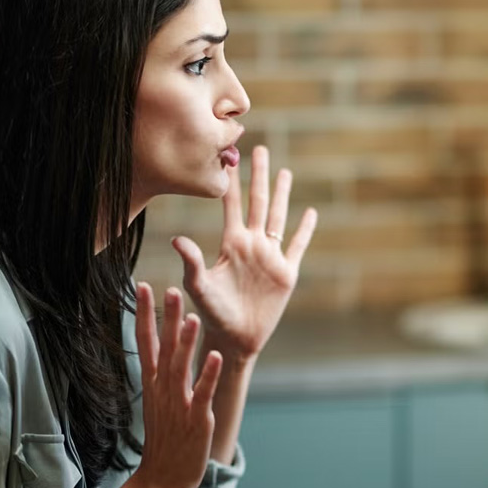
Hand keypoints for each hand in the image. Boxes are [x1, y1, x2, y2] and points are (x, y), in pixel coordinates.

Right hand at [130, 282, 222, 487]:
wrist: (161, 480)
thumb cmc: (164, 439)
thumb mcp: (158, 402)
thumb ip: (161, 374)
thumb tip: (165, 347)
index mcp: (153, 384)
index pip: (145, 342)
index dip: (144, 314)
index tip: (142, 286)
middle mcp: (162, 390)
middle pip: (163, 347)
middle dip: (166, 318)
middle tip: (172, 288)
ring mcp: (178, 404)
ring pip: (181, 367)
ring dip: (186, 342)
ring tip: (192, 316)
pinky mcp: (195, 419)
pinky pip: (201, 393)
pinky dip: (207, 375)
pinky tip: (215, 356)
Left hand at [171, 145, 317, 360]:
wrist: (235, 337)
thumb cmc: (212, 314)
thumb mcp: (200, 287)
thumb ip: (192, 263)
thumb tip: (178, 240)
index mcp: (231, 243)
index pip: (231, 205)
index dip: (232, 181)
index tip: (232, 157)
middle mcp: (252, 244)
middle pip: (257, 202)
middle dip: (259, 176)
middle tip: (260, 149)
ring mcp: (270, 256)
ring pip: (278, 217)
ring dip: (282, 194)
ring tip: (285, 171)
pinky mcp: (286, 272)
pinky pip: (298, 245)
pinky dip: (305, 229)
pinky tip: (310, 213)